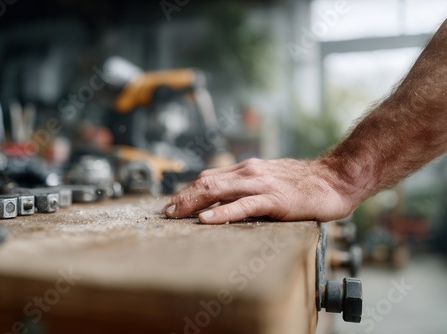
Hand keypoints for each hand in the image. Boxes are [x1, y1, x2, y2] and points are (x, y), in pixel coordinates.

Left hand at [164, 158, 356, 223]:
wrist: (335, 178)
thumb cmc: (304, 184)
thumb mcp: (271, 181)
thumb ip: (250, 187)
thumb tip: (228, 200)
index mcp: (247, 170)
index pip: (210, 177)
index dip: (189, 190)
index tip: (174, 203)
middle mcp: (249, 172)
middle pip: (207, 182)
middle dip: (184, 197)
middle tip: (166, 211)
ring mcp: (261, 184)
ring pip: (219, 191)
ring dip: (193, 202)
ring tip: (175, 214)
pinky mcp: (274, 199)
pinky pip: (243, 205)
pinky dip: (222, 213)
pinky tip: (206, 220)